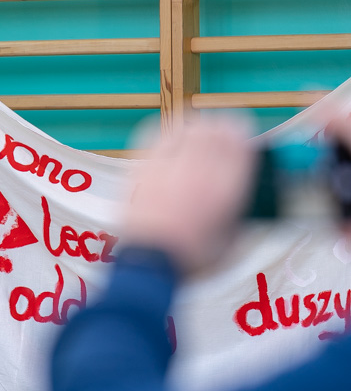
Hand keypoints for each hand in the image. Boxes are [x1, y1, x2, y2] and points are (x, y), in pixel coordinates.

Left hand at [126, 115, 257, 273]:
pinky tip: (174, 134)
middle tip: (223, 131)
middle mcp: (199, 173)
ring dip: (199, 127)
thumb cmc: (192, 259)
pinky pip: (157, 137)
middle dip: (223, 127)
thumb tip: (246, 200)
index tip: (243, 136)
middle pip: (216, 131)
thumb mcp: (231, 243)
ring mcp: (169, 169)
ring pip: (189, 130)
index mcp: (226, 190)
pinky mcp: (143, 170)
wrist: (149, 263)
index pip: (241, 145)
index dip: (244, 135)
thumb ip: (242, 216)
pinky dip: (169, 132)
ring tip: (201, 131)